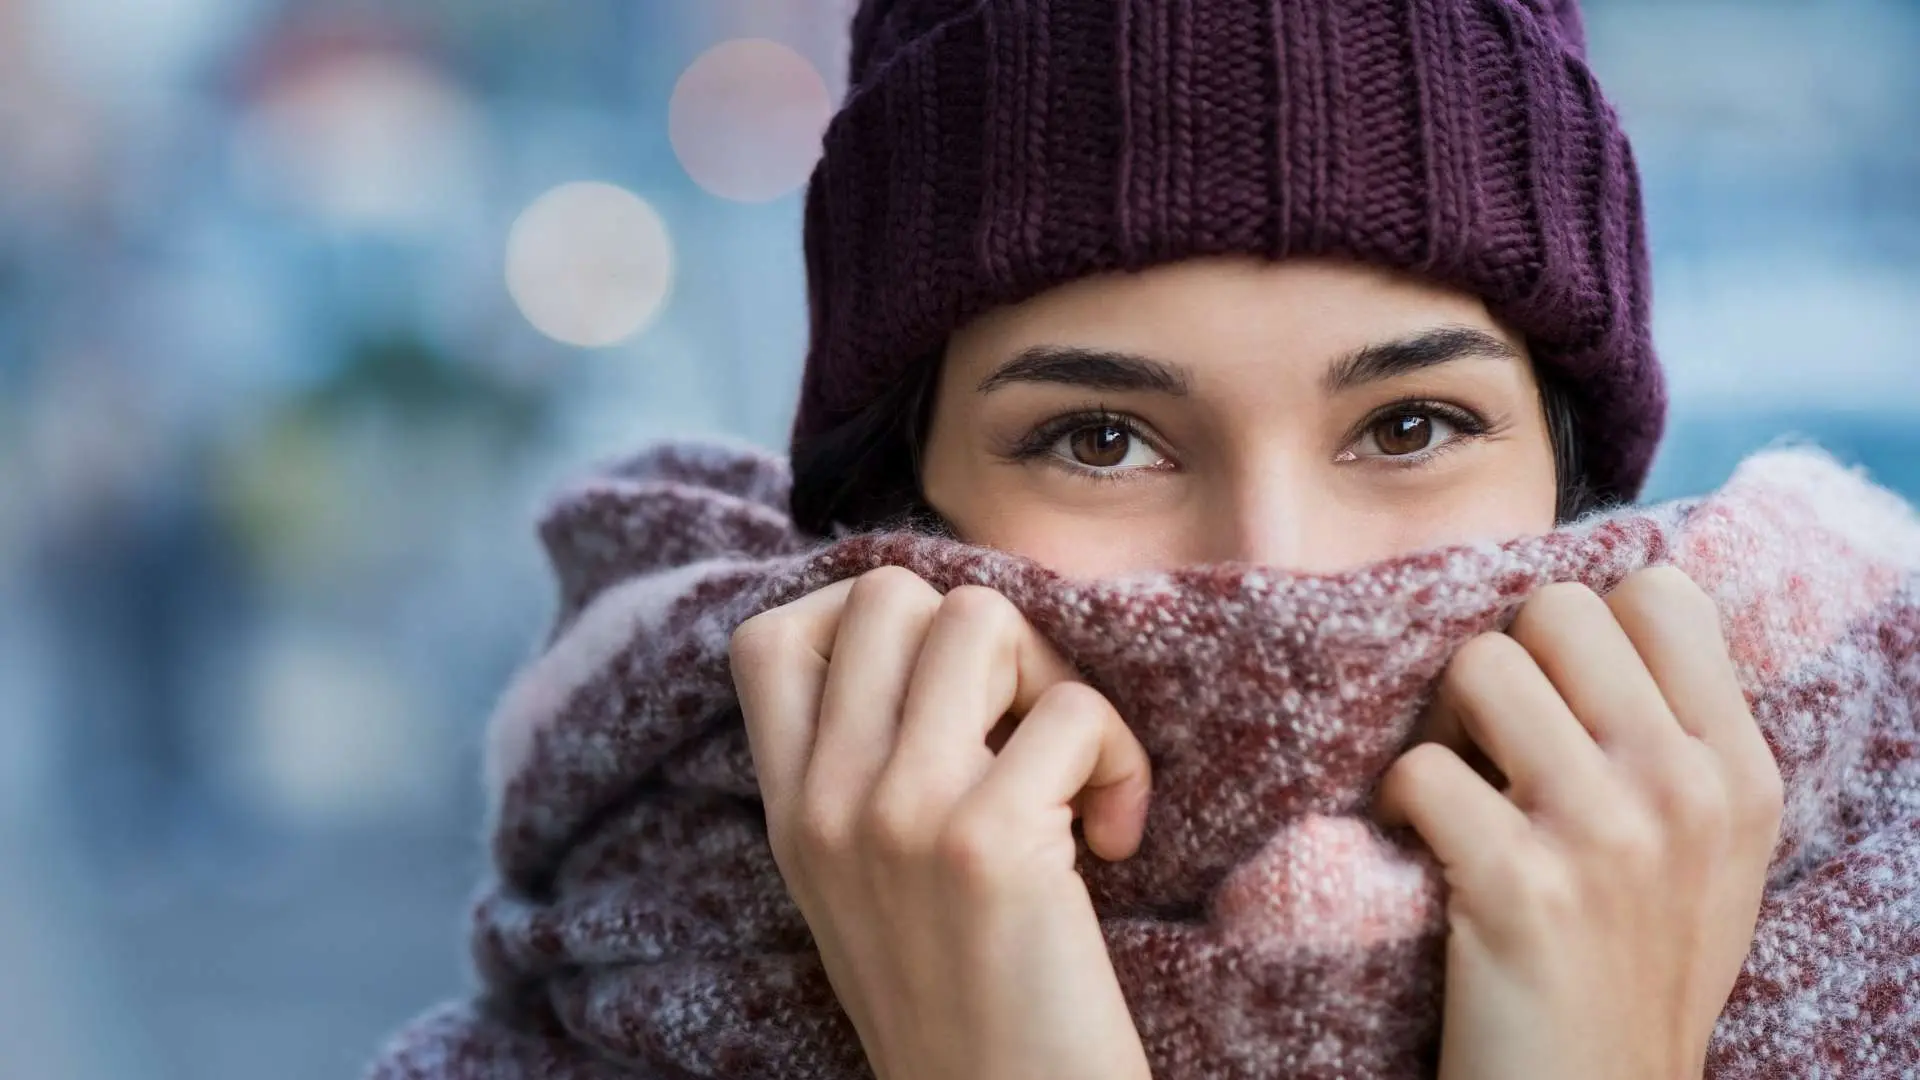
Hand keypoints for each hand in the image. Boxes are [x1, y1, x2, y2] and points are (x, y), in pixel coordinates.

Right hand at [728, 566, 1155, 1079]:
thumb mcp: (862, 886)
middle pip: (891, 594)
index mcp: (791, 814)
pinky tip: (1114, 840)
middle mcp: (827, 803)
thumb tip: (941, 639)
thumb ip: (863, 774)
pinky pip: (1074, 709)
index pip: (771, 638)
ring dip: (1055, 680)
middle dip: (985, 639)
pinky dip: (1121, 761)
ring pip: (981, 619)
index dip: (866, 623)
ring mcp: (899, 815)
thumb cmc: (964, 1004)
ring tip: (1073, 774)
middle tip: (1023, 730)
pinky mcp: (988, 842)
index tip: (940, 692)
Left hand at [1374, 566, 1783, 1079]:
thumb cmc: (1633, 968)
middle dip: (1505, 661)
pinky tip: (1417, 846)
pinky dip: (1396, 802)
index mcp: (1737, 769)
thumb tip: (1582, 621)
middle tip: (1489, 739)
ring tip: (1454, 788)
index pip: (1661, 593)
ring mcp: (1604, 834)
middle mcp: (1683, 788)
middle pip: (1556, 611)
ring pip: (1480, 665)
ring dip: (1442, 723)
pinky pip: (1420, 768)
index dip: (1585, 628)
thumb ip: (1672, 737)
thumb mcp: (1707, 850)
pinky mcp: (1518, 885)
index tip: (1559, 693)